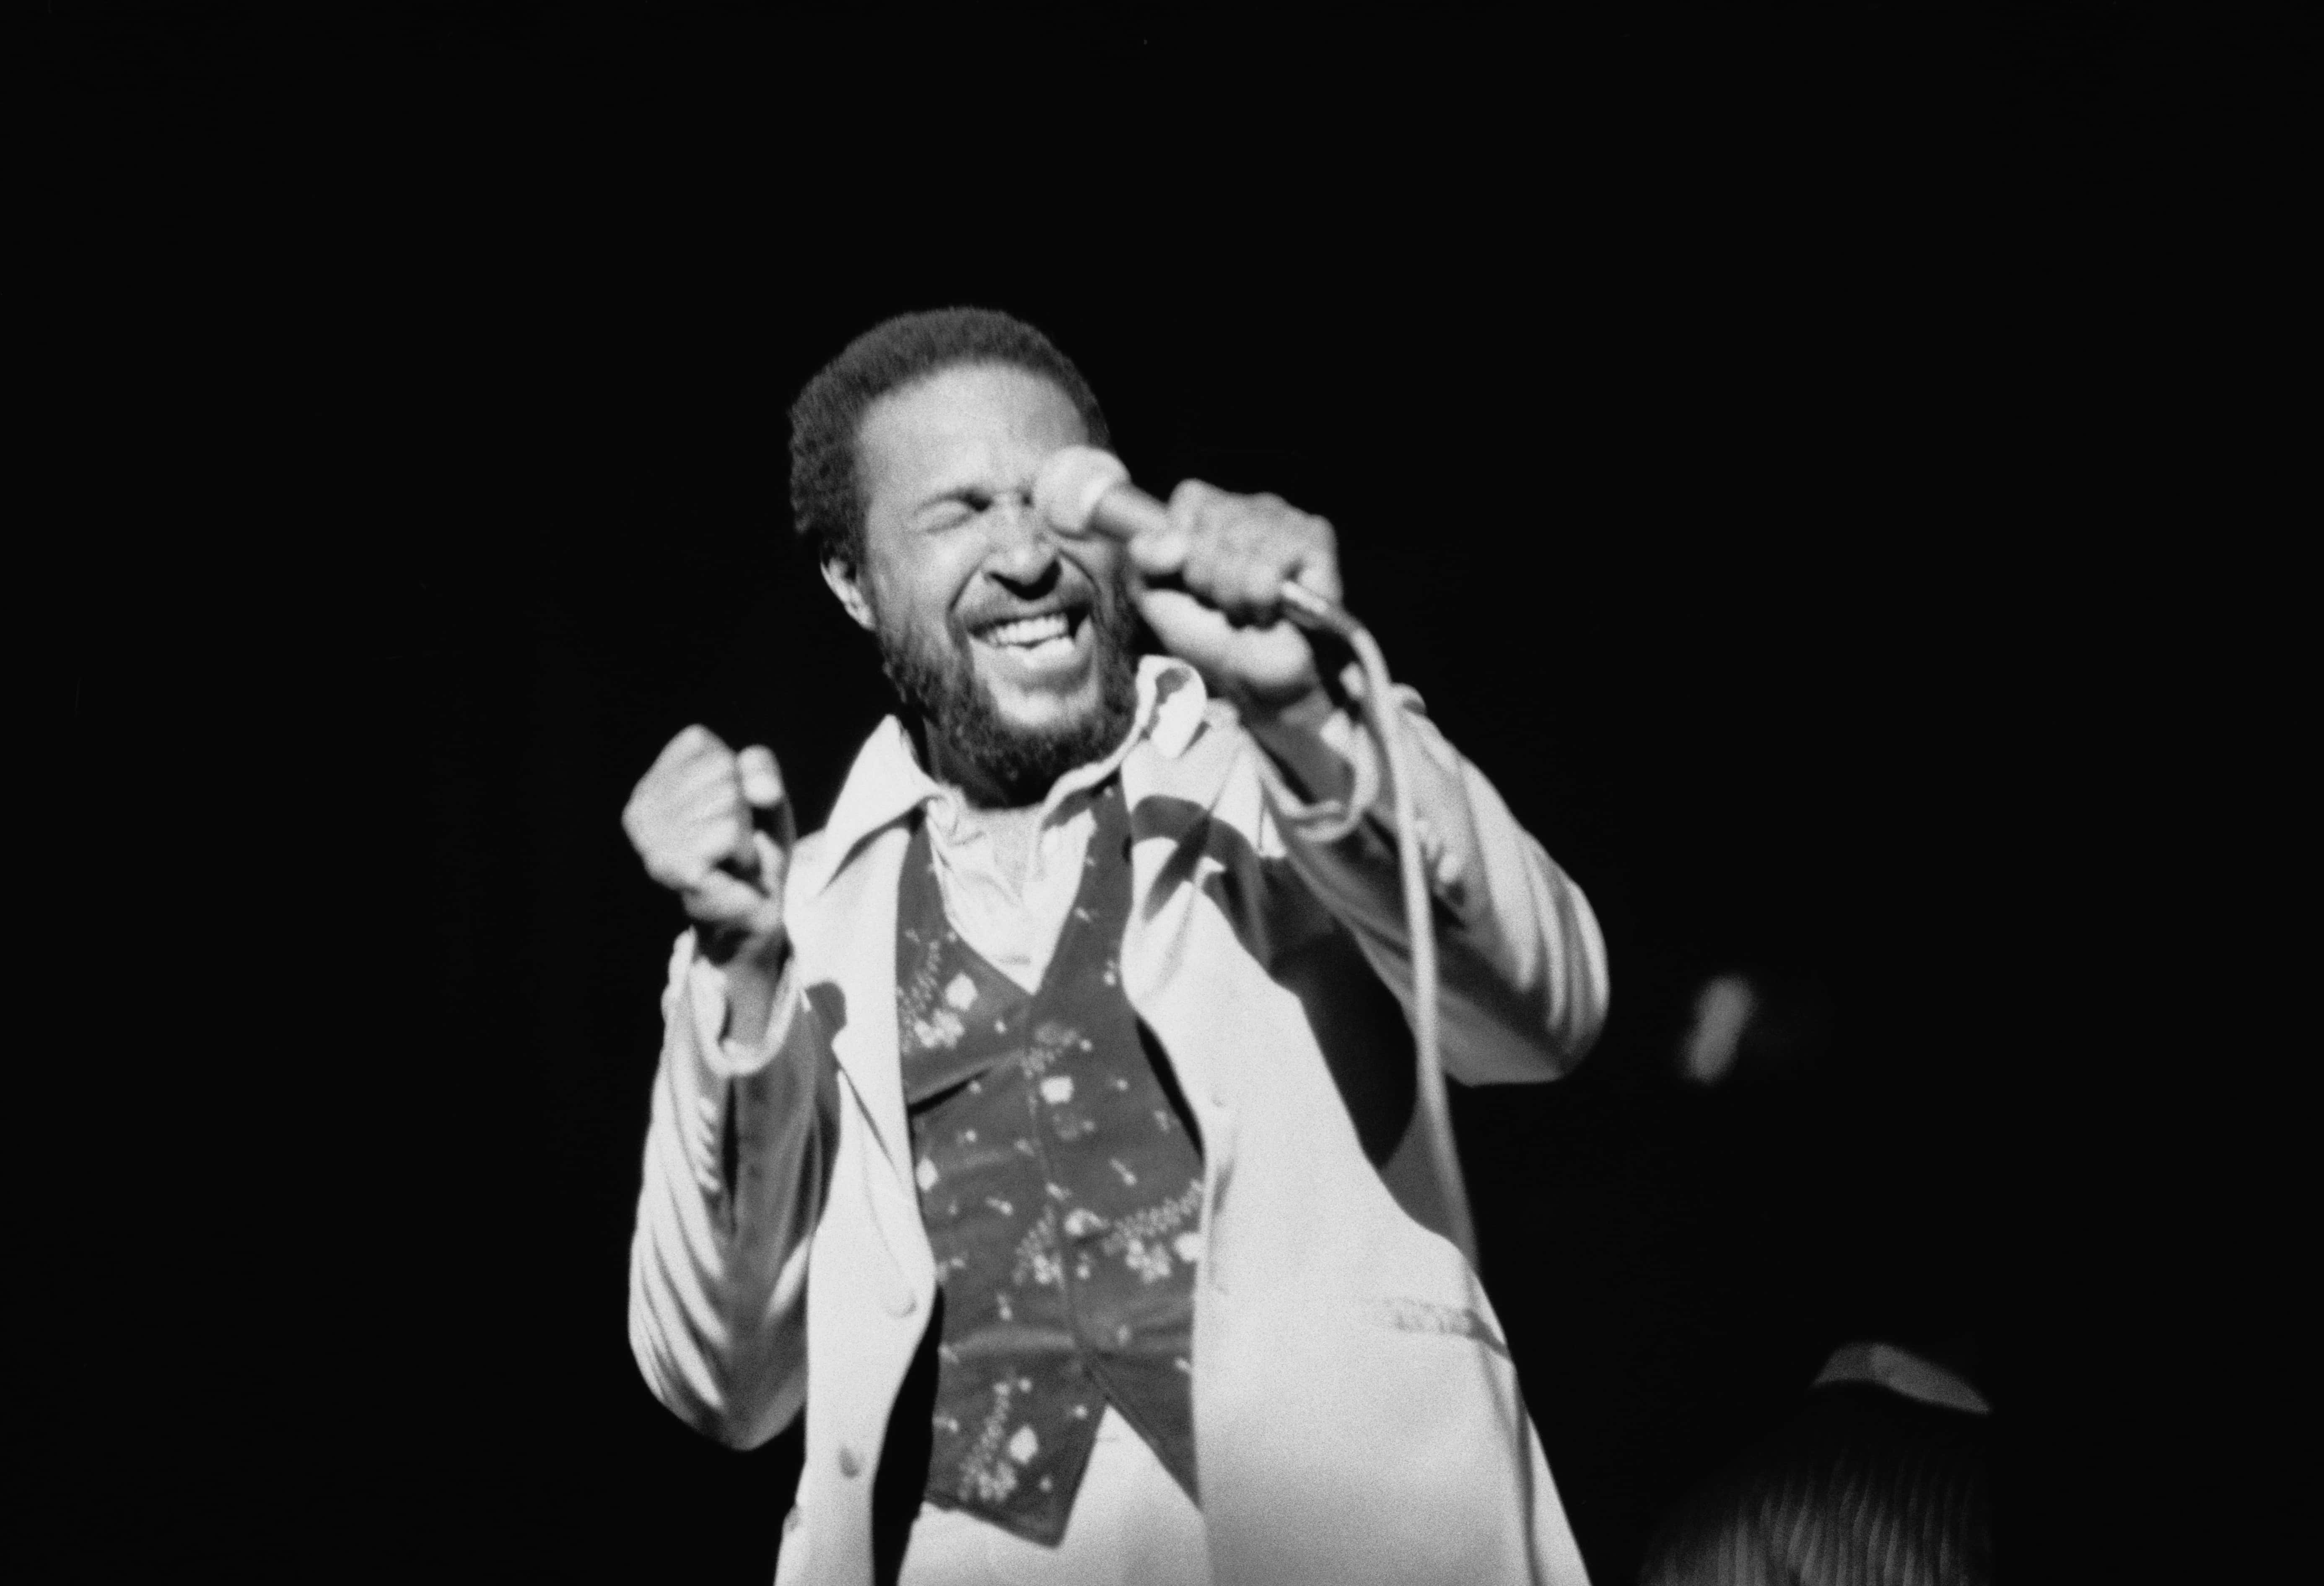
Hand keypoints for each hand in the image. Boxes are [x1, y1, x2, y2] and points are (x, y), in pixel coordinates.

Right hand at [622, 726, 793, 959]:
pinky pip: (730, 831)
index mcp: (652, 782)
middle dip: (744, 804)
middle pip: (718, 768)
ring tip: (731, 856)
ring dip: (746, 832)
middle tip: (735, 838)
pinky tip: (731, 870)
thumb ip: (760, 767)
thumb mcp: (763, 790)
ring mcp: (650, 840)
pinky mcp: (671, 867)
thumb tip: (758, 788)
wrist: (756, 907)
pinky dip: (746, 851)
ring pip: (728, 800)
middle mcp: (640, 808)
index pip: (700, 742)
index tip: (730, 807)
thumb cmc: (755, 843)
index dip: (733, 772)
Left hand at [1127, 481, 1340, 716]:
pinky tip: (1272, 610)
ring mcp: (1290, 522)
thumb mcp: (1157, 596)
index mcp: (1221, 509)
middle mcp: (1258, 507)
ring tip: (1248, 609)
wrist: (1256, 679)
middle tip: (1225, 603)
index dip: (1183, 546)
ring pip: (1239, 548)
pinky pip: (1268, 568)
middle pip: (1212, 523)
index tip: (1193, 580)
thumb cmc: (1212, 634)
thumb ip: (1144, 558)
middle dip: (1207, 577)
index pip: (1190, 498)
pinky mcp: (1317, 543)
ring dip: (1234, 595)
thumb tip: (1172, 542)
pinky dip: (1261, 599)